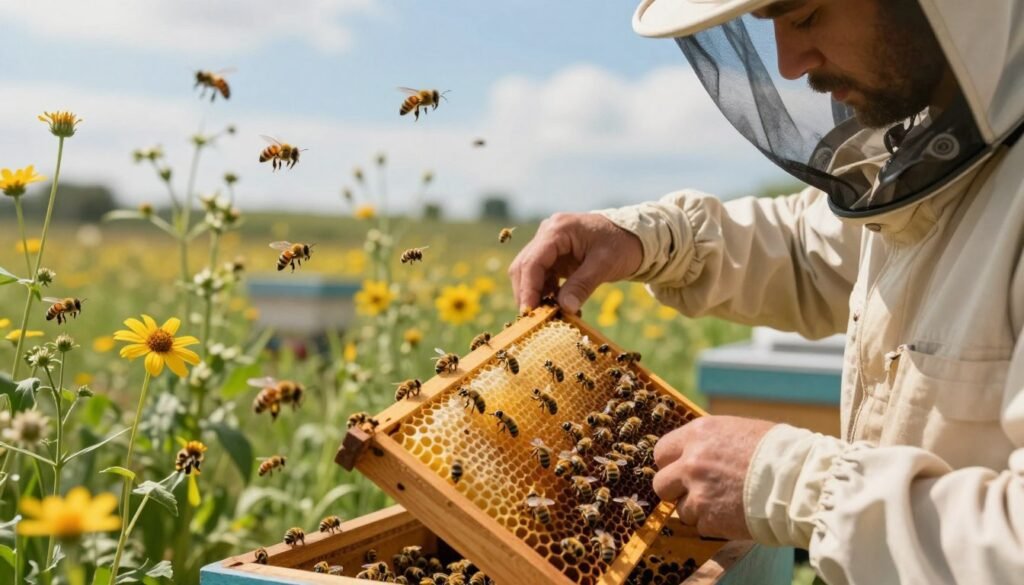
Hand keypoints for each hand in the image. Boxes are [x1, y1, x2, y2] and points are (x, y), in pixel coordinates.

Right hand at [508, 212, 642, 313]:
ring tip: (549, 316)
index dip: (528, 289)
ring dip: (536, 295)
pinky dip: (546, 293)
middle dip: (527, 294)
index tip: (529, 313)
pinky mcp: (554, 256)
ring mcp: (549, 244)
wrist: (633, 236)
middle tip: (536, 320)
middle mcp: (547, 233)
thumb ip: (583, 285)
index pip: (532, 262)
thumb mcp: (605, 265)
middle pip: (524, 267)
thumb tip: (565, 309)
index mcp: (558, 230)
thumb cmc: (622, 244)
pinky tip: (558, 307)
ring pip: (529, 273)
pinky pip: (542, 277)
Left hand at [653, 415, 776, 538]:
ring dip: (698, 510)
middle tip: (696, 491)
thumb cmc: (779, 452)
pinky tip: (735, 515)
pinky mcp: (709, 520)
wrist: (801, 481)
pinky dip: (715, 525)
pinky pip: (701, 526)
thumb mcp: (740, 430)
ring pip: (681, 509)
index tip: (681, 470)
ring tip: (727, 503)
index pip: (662, 451)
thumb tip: (696, 449)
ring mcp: (698, 493)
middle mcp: (691, 462)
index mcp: (698, 434)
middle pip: (661, 483)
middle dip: (676, 490)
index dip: (671, 464)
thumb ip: (711, 441)